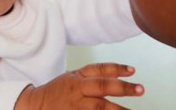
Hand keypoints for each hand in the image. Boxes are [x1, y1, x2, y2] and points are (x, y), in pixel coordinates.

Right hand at [14, 63, 143, 109]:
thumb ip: (91, 76)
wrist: (34, 106)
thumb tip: (116, 77)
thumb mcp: (71, 77)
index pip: (99, 70)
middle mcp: (77, 89)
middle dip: (123, 88)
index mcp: (77, 77)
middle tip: (141, 90)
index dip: (117, 69)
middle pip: (103, 86)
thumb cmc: (57, 92)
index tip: (133, 71)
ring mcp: (76, 105)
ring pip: (100, 106)